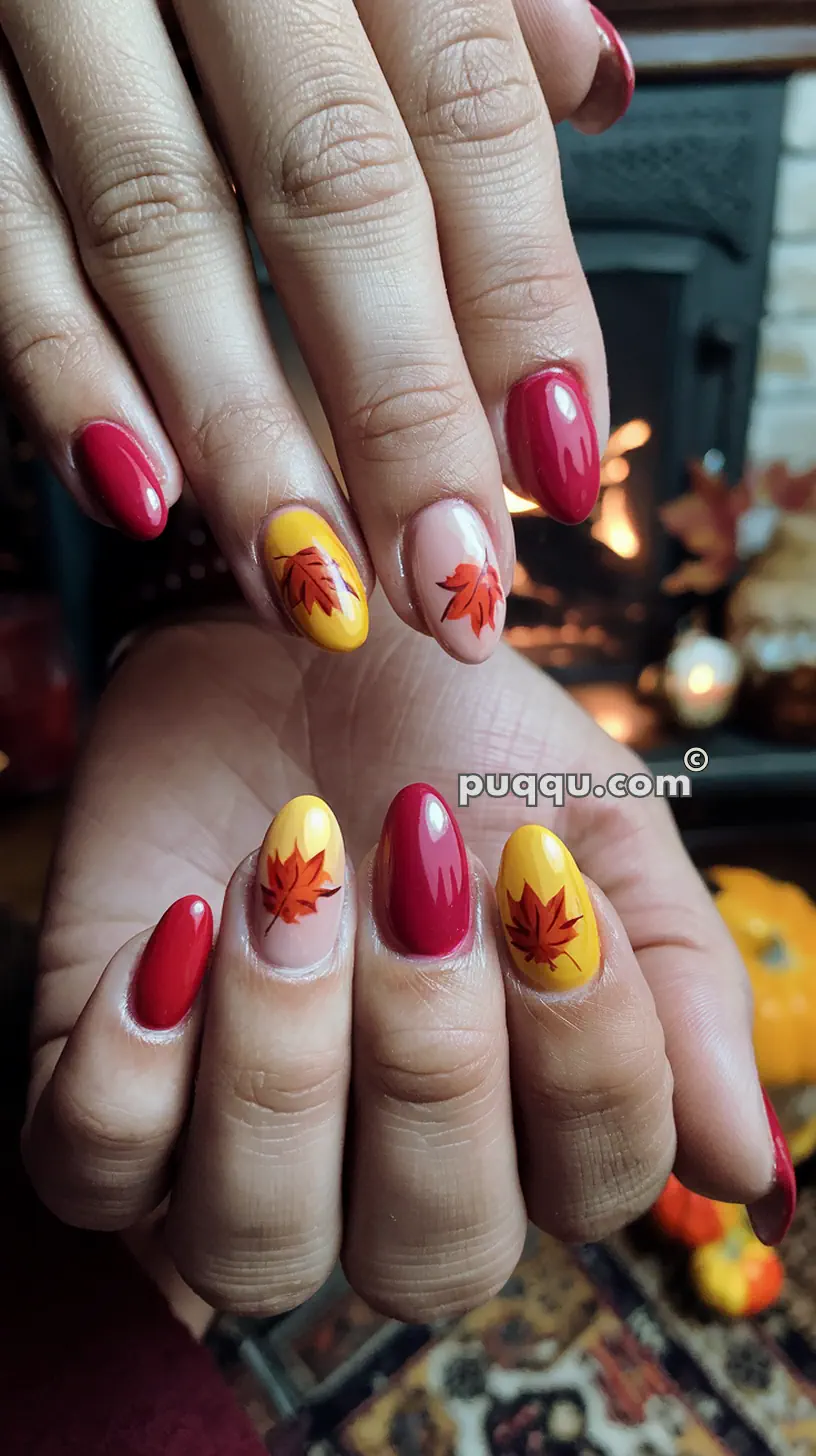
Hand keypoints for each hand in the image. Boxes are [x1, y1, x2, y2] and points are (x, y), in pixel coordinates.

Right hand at [0, 0, 631, 662]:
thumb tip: (589, 88)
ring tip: (316, 582)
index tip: (561, 465)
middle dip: (403, 408)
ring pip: (159, 223)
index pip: (468, 115)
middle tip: (449, 576)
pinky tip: (139, 485)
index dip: (525, 304)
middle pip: (332, 188)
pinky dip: (61, 362)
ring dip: (245, 430)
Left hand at [24, 612, 790, 1318]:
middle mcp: (386, 1168)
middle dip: (432, 1055)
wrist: (284, 640)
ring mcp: (234, 1146)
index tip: (539, 869)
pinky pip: (99, 1168)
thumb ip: (678, 980)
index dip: (589, 1054)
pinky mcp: (107, 1091)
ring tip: (293, 879)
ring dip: (284, 1056)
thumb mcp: (594, 819)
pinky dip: (141, 1059)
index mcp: (527, 1113)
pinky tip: (186, 921)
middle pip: (434, 1250)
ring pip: (258, 1246)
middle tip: (417, 867)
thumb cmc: (449, 730)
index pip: (597, 1186)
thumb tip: (749, 1171)